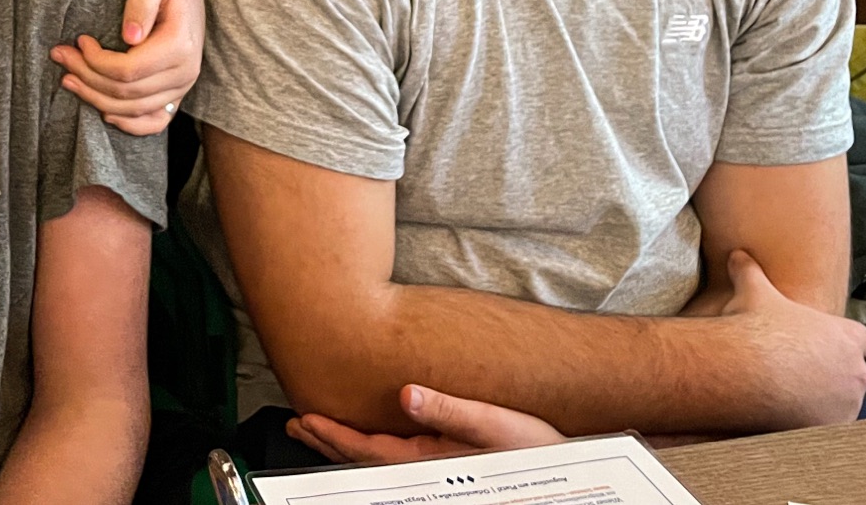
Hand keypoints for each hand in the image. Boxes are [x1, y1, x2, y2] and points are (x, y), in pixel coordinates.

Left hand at [51, 0, 203, 133]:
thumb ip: (140, 3)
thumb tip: (129, 37)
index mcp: (179, 46)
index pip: (128, 70)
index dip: (96, 61)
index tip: (79, 41)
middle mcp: (185, 72)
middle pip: (126, 92)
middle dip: (86, 77)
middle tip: (60, 56)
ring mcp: (183, 87)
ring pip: (133, 109)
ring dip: (96, 98)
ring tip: (68, 79)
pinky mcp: (176, 93)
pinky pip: (155, 122)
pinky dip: (129, 124)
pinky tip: (104, 112)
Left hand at [289, 385, 563, 464]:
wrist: (569, 470)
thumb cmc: (537, 448)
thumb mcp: (495, 424)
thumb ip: (449, 411)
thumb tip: (406, 394)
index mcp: (430, 461)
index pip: (368, 451)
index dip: (333, 436)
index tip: (304, 420)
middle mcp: (427, 469)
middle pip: (365, 458)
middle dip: (329, 441)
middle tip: (296, 424)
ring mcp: (435, 469)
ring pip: (378, 460)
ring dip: (346, 444)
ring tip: (317, 429)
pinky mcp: (446, 463)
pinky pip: (397, 457)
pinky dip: (372, 445)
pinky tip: (366, 437)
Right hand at [716, 249, 865, 428]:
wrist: (745, 370)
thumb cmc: (755, 328)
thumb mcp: (752, 290)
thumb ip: (749, 271)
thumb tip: (737, 254)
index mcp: (846, 337)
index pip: (864, 341)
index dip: (846, 342)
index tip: (825, 344)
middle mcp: (855, 370)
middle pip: (855, 372)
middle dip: (835, 372)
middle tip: (802, 369)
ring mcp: (846, 401)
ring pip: (843, 401)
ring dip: (826, 398)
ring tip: (792, 393)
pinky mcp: (831, 426)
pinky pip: (828, 424)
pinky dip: (813, 419)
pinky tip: (788, 411)